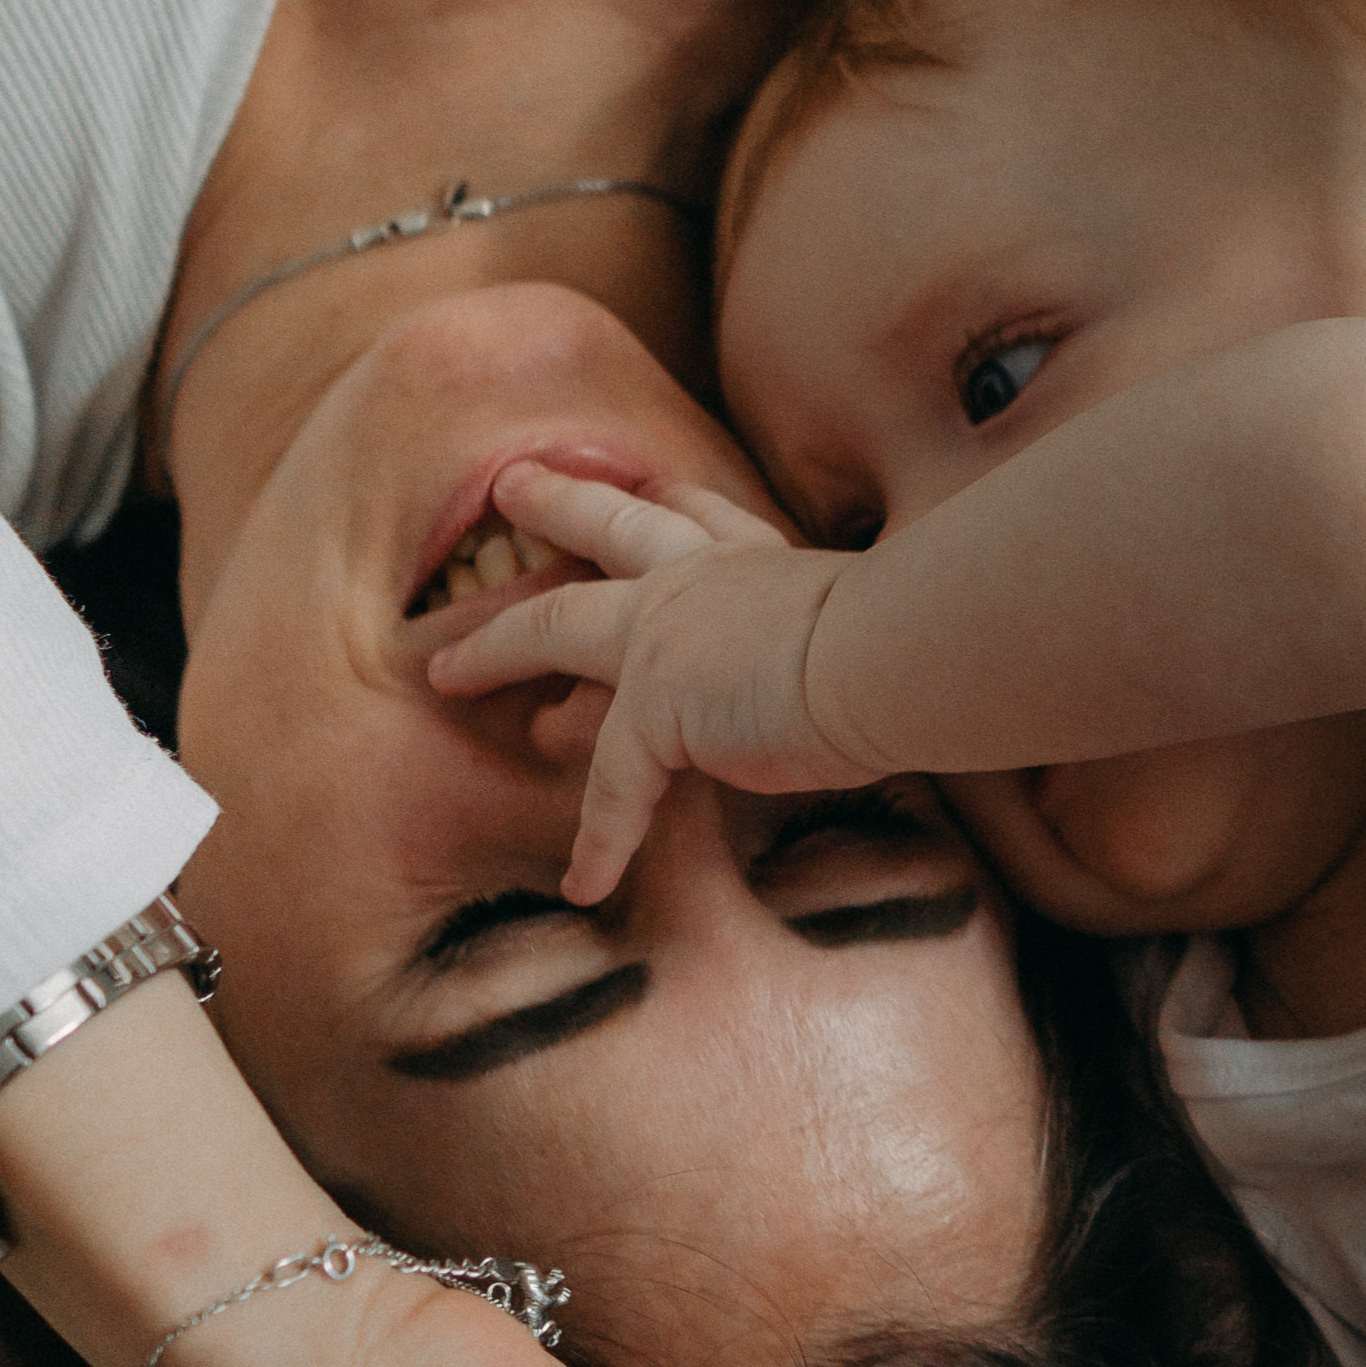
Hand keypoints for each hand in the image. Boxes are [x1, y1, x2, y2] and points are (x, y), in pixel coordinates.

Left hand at [428, 461, 877, 892]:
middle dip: (559, 505)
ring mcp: (666, 633)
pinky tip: (584, 882)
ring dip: (496, 647)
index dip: (669, 499)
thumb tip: (891, 675)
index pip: (703, 516)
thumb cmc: (919, 637)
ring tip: (446, 673)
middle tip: (513, 487)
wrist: (897, 651)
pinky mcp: (655, 707)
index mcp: (765, 560)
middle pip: (611, 527)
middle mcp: (706, 579)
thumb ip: (857, 645)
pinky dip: (600, 840)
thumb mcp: (882, 625)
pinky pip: (613, 787)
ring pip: (554, 626)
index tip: (645, 484)